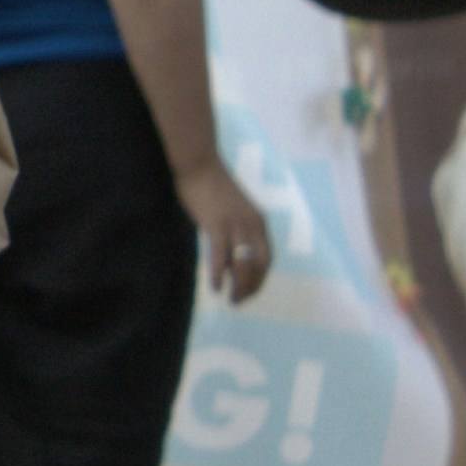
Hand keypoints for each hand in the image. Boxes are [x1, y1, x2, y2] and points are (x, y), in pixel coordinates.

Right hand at [183, 163, 272, 303]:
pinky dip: (218, 273)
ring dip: (239, 285)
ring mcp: (235, 224)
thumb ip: (233, 233)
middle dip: (251, 286)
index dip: (259, 279)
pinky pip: (220, 254)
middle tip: (239, 302)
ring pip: (243, 262)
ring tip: (231, 300)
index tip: (248, 292)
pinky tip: (215, 286)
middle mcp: (252, 224)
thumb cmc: (210, 186)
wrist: (198, 164)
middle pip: (259, 264)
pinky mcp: (216, 223)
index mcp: (258, 222)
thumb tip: (227, 259)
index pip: (266, 259)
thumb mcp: (230, 211)